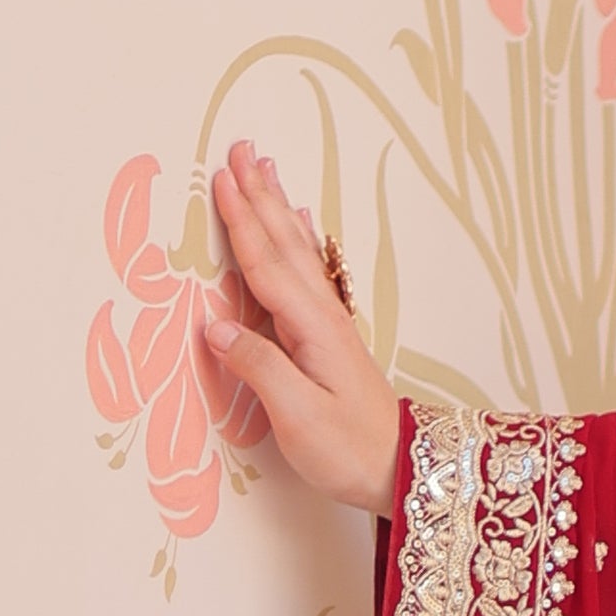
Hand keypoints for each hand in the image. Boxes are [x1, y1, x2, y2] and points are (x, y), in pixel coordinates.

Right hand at [205, 141, 402, 515]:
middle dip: (259, 194)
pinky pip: (307, 271)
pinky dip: (298, 240)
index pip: (266, 263)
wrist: (399, 467)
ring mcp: (328, 322)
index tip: (223, 177)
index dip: (242, 220)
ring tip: (266, 168)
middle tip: (241, 148)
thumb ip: (257, 366)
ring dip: (277, 207)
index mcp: (310, 328)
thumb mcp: (297, 415)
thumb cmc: (347, 448)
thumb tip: (215, 325)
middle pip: (282, 243)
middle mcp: (321, 315)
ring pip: (296, 250)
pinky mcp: (329, 335)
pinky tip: (298, 223)